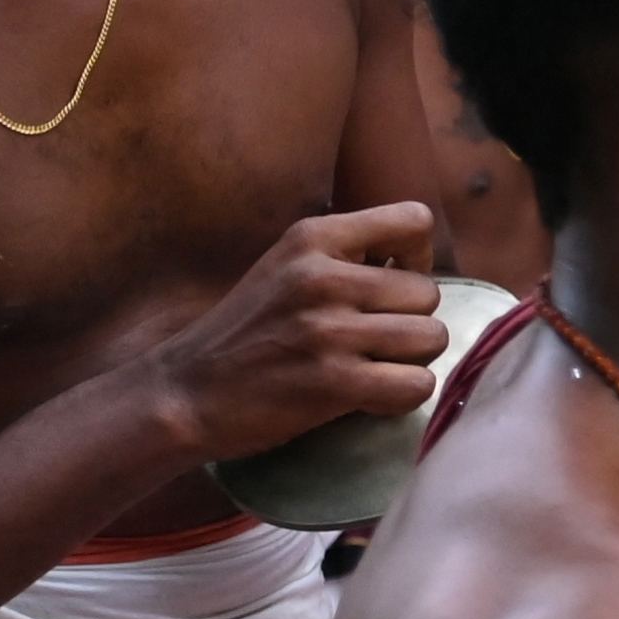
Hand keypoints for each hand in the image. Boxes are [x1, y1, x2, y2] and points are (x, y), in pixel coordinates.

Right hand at [153, 200, 446, 461]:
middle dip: (411, 322)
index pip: (414, 220)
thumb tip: (420, 263)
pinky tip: (367, 398)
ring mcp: (327, 329)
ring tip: (369, 368)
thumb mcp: (287, 268)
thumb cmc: (247, 333)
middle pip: (429, 293)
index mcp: (312, 238)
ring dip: (410, 361)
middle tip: (371, 342)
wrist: (186, 391)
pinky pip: (417, 385)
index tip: (390, 285)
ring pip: (431, 338)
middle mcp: (321, 276)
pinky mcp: (333, 381)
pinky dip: (401, 397)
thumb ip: (348, 257)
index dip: (418, 258)